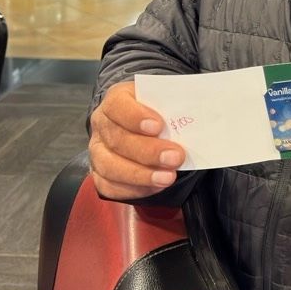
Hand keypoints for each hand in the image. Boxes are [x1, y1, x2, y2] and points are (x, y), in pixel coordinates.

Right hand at [88, 81, 184, 199]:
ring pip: (109, 166)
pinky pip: (109, 186)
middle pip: (117, 139)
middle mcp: (102, 124)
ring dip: (141, 175)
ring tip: (167, 177)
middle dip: (148, 151)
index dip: (135, 116)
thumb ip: (172, 106)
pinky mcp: (99, 173)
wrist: (144, 124)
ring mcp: (97, 150)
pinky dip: (134, 189)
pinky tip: (155, 187)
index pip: (117, 105)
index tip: (158, 126)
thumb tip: (193, 117)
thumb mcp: (163, 99)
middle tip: (175, 157)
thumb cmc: (156, 110)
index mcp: (116, 99)